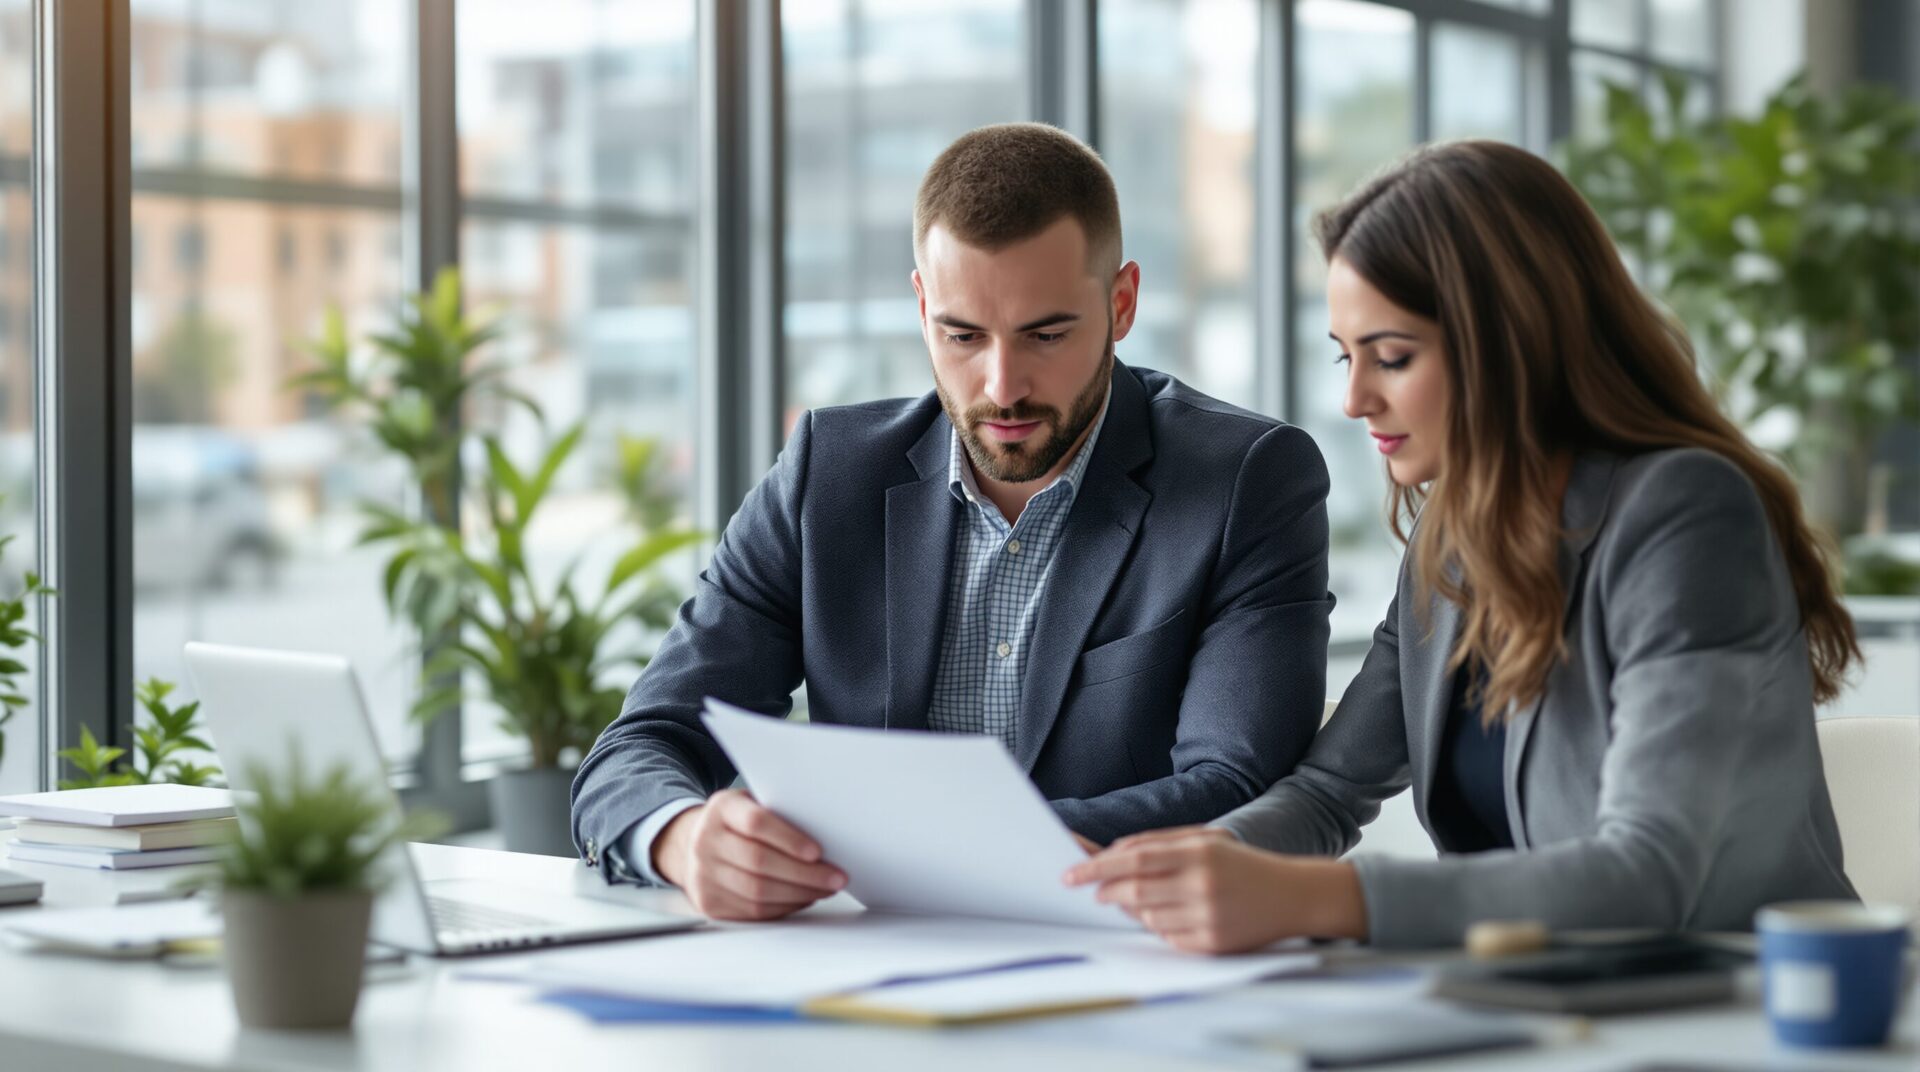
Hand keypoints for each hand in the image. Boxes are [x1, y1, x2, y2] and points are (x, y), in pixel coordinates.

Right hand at [653, 789, 846, 920]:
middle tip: (836, 877)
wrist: (694, 846)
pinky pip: (754, 911)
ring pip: (758, 892)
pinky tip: (804, 898)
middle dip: (805, 873)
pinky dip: (785, 906)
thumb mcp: (751, 803)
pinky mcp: (710, 903)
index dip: (789, 838)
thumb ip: (780, 812)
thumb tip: (827, 832)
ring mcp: (704, 875)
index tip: (818, 851)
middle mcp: (706, 841)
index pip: (755, 823)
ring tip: (826, 889)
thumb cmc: (737, 823)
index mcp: (721, 809)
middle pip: (759, 862)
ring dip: (799, 893)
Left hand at [1062, 827, 1366, 953]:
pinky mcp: (1211, 943)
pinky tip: (1174, 914)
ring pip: (1146, 917)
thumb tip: (1112, 853)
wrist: (1292, 896)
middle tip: (1093, 890)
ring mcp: (1207, 916)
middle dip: (1106, 890)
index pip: (1134, 858)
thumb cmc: (1241, 865)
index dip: (1097, 867)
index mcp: (1198, 852)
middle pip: (1134, 890)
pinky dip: (1159, 926)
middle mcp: (1202, 884)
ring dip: (1134, 908)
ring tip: (1147, 898)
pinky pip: (1166, 937)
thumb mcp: (1206, 839)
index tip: (1071, 873)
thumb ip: (1159, 843)